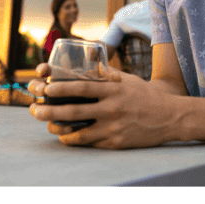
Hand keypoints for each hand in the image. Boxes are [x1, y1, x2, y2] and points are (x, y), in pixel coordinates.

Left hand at [28, 62, 180, 148]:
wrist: (170, 117)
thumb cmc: (144, 95)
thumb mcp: (126, 80)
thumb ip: (106, 74)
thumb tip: (89, 61)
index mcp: (112, 90)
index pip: (82, 87)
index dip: (61, 88)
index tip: (45, 88)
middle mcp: (111, 108)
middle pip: (75, 111)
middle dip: (51, 111)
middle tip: (34, 110)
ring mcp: (113, 126)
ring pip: (79, 130)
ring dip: (59, 129)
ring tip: (47, 125)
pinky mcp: (116, 142)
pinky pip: (90, 142)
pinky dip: (74, 140)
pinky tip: (64, 137)